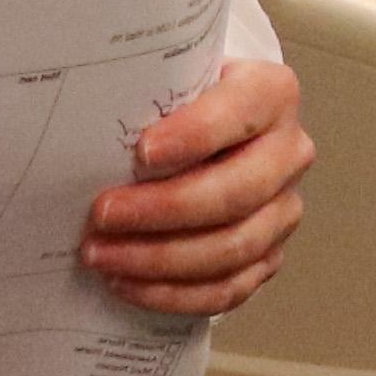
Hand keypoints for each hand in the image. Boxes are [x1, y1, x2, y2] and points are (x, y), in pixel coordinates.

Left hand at [88, 59, 313, 315]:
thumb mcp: (169, 82)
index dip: (193, 136)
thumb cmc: (178, 106)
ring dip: (159, 259)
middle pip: (236, 193)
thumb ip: (147, 96)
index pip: (239, 113)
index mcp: (271, 94)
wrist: (203, 135)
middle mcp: (288, 153)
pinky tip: (127, 283)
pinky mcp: (268, 256)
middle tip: (103, 214)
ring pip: (232, 249)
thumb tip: (86, 129)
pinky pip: (226, 289)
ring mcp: (282, 210)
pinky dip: (172, 293)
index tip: (141, 152)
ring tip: (102, 255)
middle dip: (163, 210)